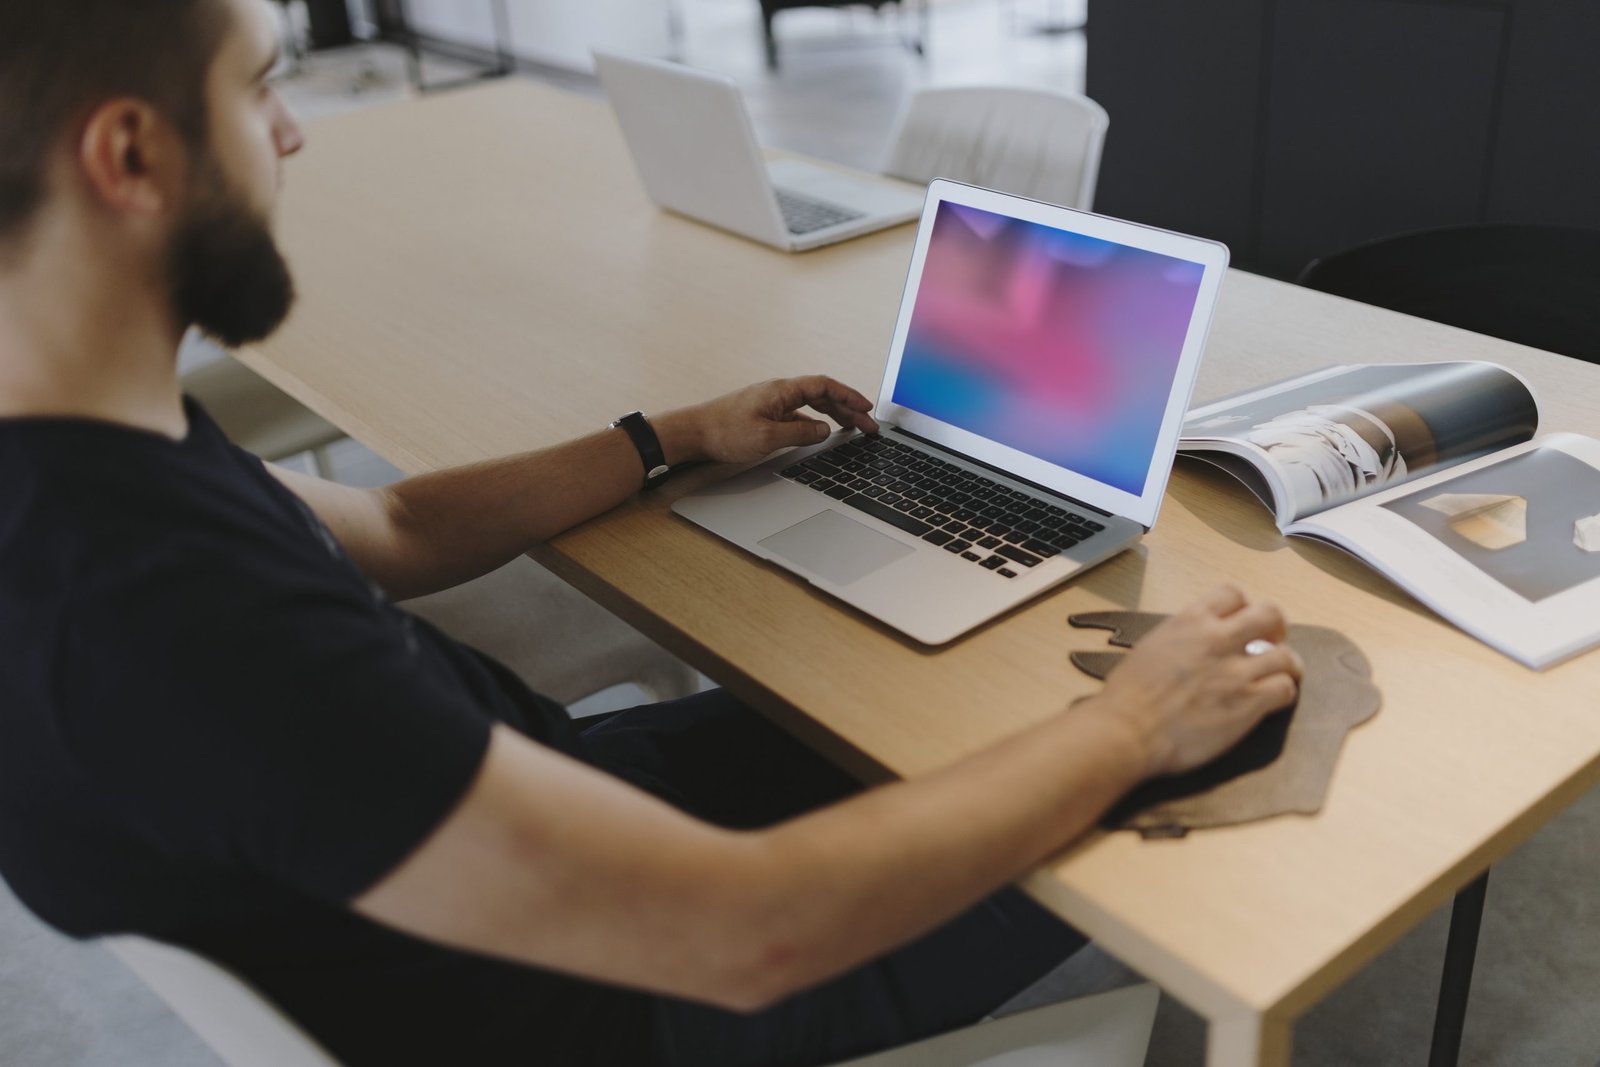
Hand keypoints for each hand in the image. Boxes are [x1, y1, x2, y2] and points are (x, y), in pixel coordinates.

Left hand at [658, 376, 879, 465]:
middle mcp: (779, 392)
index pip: (824, 386)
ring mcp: (772, 403)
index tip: (867, 409)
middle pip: (822, 395)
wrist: (693, 433)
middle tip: (868, 426)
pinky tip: (821, 434)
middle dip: (848, 408)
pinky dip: (815, 423)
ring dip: (834, 415)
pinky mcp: (765, 415)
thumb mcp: (767, 437)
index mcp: (782, 390)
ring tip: (853, 429)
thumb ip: (800, 434)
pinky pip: (799, 415)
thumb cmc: (724, 432)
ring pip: (812, 405)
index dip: (849, 396)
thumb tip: (824, 431)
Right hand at [1079, 585, 1303, 777]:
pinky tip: (1273, 701)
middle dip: (1276, 626)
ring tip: (1281, 675)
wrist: (1128, 730)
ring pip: (1286, 656)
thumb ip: (1180, 640)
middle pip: (1270, 614)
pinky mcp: (1248, 703)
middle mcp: (1217, 639)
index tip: (1241, 621)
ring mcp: (1236, 672)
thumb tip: (1193, 647)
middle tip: (1272, 641)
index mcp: (1189, 622)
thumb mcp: (1151, 648)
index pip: (1232, 593)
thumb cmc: (1127, 696)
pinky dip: (1284, 693)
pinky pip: (1284, 689)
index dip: (1242, 607)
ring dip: (1287, 665)